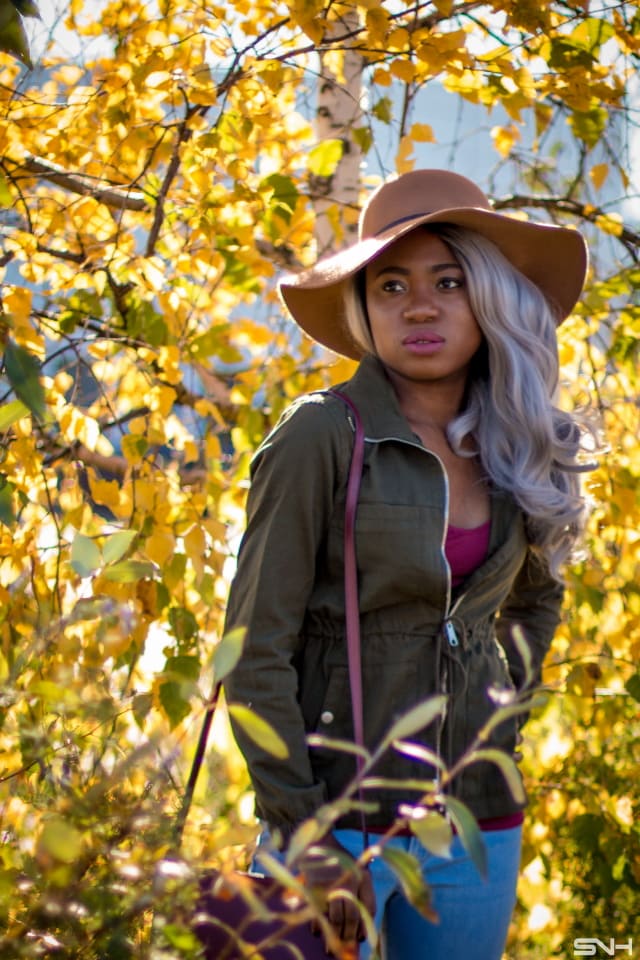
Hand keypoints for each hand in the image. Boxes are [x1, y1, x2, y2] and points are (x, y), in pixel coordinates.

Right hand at [298, 833, 375, 954]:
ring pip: (336, 919)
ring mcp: (331, 884)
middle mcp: (349, 880)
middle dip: (349, 936)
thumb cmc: (338, 863)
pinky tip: (319, 931)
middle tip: (345, 947)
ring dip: (335, 937)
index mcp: (363, 877)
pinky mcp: (314, 888)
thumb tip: (359, 933)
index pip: (369, 908)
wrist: (316, 843)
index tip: (360, 938)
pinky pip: (318, 915)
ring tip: (331, 948)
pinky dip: (319, 927)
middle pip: (353, 916)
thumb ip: (360, 896)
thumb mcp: (356, 872)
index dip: (366, 927)